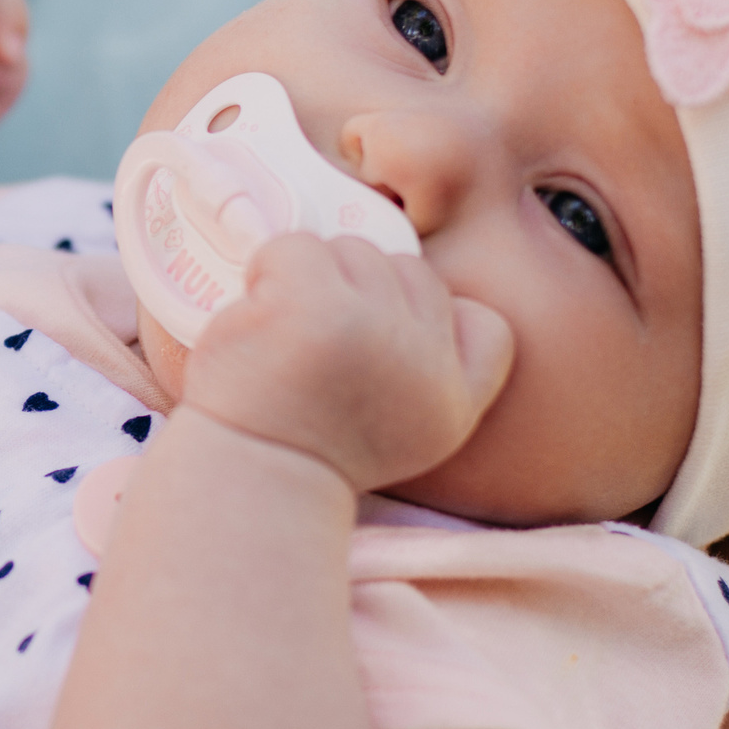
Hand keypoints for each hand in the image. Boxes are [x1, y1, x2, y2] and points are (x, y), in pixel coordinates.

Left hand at [178, 233, 512, 492]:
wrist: (243, 482)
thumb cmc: (310, 453)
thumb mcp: (410, 437)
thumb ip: (436, 372)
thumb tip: (423, 289)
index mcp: (453, 402)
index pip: (485, 325)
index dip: (435, 319)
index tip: (381, 351)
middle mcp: (423, 362)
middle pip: (408, 272)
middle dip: (360, 296)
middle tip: (316, 350)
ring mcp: (368, 328)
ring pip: (352, 251)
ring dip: (312, 280)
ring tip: (286, 338)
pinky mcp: (308, 304)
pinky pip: (296, 246)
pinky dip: (269, 271)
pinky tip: (258, 320)